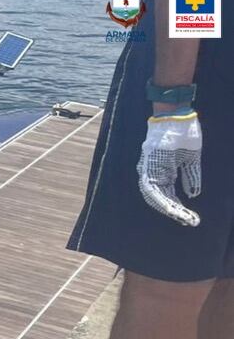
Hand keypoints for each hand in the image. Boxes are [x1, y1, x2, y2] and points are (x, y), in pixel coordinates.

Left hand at [137, 110, 201, 226]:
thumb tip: (192, 195)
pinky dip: (161, 199)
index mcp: (163, 173)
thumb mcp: (191, 159)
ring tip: (183, 218)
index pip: (168, 195)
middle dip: (175, 212)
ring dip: (169, 209)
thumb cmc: (183, 134)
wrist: (176, 116)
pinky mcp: (147, 166)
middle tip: (188, 222)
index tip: (189, 217)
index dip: (178, 207)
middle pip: (161, 199)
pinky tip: (172, 209)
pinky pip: (151, 188)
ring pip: (155, 197)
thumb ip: (190, 176)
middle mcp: (153, 174)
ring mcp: (149, 170)